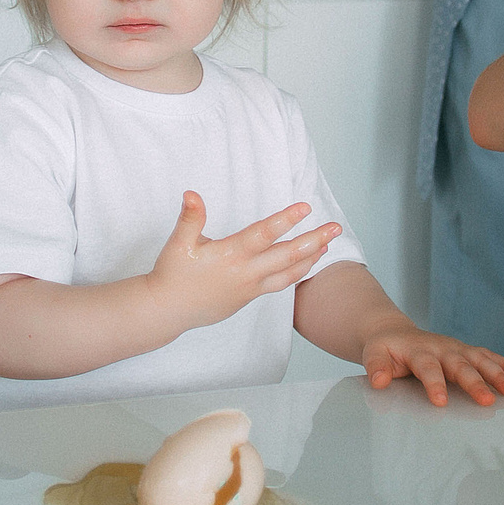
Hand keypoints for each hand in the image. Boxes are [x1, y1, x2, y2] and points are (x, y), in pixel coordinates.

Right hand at [145, 191, 340, 331]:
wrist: (168, 311)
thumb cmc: (173, 275)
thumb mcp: (178, 244)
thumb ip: (190, 218)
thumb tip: (192, 194)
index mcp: (231, 255)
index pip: (264, 234)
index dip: (285, 220)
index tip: (305, 207)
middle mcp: (246, 272)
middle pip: (287, 254)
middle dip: (314, 239)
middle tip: (335, 227)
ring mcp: (250, 287)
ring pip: (288, 272)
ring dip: (311, 257)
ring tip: (328, 244)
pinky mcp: (249, 296)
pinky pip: (280, 284)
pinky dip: (297, 272)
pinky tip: (306, 263)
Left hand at [360, 326, 503, 406]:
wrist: (394, 332)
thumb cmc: (385, 348)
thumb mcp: (373, 355)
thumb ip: (376, 367)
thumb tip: (379, 381)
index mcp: (418, 351)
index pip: (428, 368)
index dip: (435, 384)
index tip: (441, 402)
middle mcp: (441, 348)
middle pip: (460, 366)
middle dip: (475, 383)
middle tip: (488, 400)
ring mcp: (456, 348)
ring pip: (479, 360)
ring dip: (497, 374)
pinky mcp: (465, 351)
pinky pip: (486, 356)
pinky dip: (502, 364)